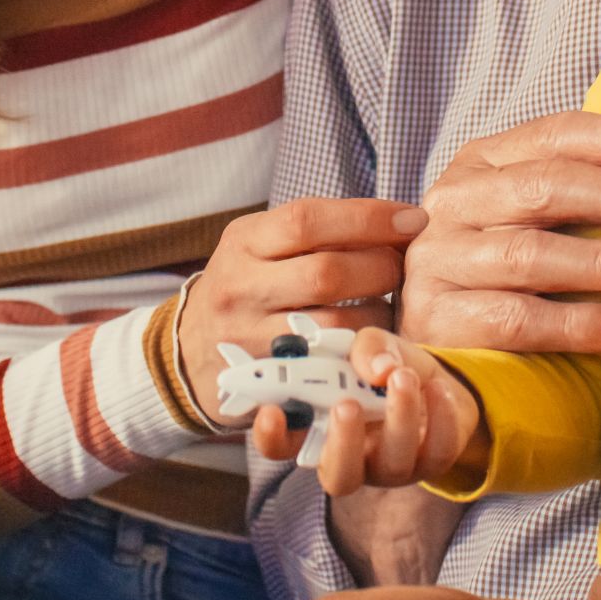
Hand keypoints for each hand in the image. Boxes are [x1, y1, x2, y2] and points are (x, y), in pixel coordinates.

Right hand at [180, 199, 425, 426]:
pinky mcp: (266, 382)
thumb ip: (316, 232)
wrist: (186, 353)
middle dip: (381, 268)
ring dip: (381, 316)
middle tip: (403, 268)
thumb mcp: (260, 246)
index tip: (414, 219)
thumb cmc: (245, 287)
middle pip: (327, 274)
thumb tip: (398, 220)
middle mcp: (240, 287)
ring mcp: (250, 339)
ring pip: (336, 328)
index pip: (308, 220)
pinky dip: (363, 355)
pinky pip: (330, 370)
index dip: (368, 218)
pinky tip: (378, 345)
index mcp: (243, 241)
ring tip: (393, 308)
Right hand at [254, 328, 480, 497]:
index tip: (272, 411)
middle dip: (342, 442)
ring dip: (397, 418)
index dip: (271, 437)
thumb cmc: (388, 367)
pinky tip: (437, 387)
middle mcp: (352, 456)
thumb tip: (378, 369)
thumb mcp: (372, 345)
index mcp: (320, 428)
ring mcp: (391, 467)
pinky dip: (439, 418)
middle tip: (347, 404)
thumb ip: (366, 347)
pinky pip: (436, 455)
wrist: (436, 380)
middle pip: (337, 475)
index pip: (282, 447)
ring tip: (402, 376)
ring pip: (391, 466)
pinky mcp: (431, 464)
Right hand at [399, 111, 600, 349]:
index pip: (546, 137)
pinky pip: (515, 319)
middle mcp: (452, 204)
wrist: (421, 343)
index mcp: (480, 164)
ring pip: (529, 255)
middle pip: (539, 188)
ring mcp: (438, 262)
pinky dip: (576, 323)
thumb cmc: (501, 269)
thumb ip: (579, 185)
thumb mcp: (530, 214)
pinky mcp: (436, 321)